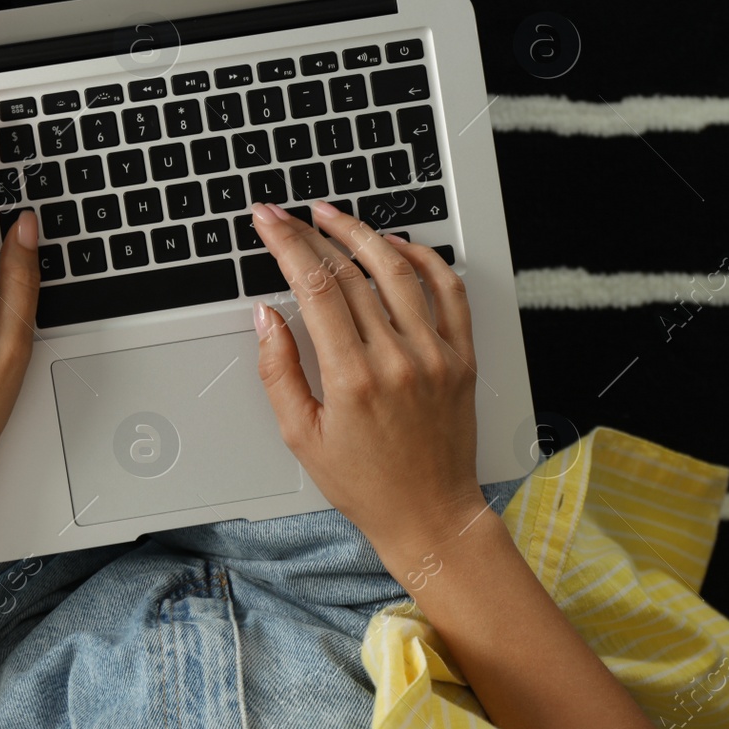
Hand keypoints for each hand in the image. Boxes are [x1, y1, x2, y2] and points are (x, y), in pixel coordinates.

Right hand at [249, 200, 486, 568]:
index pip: (314, 287)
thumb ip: (278, 371)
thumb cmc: (366, 484)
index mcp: (353, 378)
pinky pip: (448, 291)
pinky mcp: (462, 357)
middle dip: (312, 233)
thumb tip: (266, 315)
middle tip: (289, 214)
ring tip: (334, 217)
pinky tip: (397, 246)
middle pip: (350, 271)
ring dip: (363, 234)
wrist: (430, 514)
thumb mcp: (301, 436)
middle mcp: (398, 359)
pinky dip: (424, 258)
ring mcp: (436, 354)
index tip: (268, 221)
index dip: (286, 243)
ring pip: (399, 270)